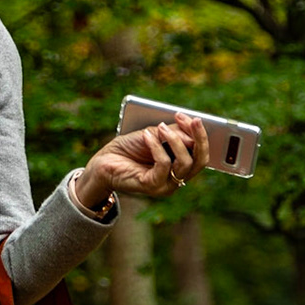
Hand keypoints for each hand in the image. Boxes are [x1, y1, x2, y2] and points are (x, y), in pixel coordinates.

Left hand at [73, 113, 210, 206]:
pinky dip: (157, 147)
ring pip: (185, 163)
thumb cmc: (128, 148)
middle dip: (199, 138)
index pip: (201, 155)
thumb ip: (172, 134)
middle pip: (199, 161)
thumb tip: (191, 133)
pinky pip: (163, 165)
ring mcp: (165, 185)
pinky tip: (148, 136)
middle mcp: (176, 179)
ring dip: (175, 140)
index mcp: (179, 167)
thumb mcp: (153, 135)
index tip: (195, 118)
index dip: (201, 136)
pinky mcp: (152, 186)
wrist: (103, 163)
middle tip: (193, 120)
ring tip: (162, 126)